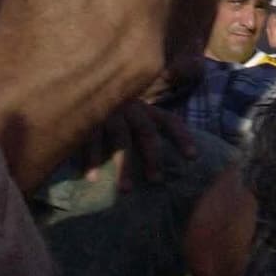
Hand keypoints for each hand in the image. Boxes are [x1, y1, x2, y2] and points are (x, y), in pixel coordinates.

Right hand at [81, 99, 197, 190]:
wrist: (82, 85)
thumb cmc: (113, 110)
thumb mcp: (134, 113)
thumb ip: (149, 128)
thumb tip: (177, 155)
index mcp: (146, 109)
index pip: (169, 121)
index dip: (182, 137)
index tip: (193, 157)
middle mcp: (131, 108)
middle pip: (146, 132)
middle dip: (153, 157)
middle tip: (156, 181)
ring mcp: (110, 112)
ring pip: (121, 140)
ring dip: (124, 166)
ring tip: (126, 190)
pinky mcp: (88, 117)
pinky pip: (91, 141)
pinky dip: (92, 160)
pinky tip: (92, 179)